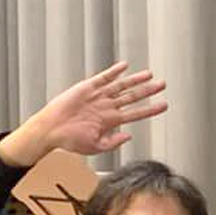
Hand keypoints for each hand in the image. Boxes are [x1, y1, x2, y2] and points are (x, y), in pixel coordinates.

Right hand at [1, 62, 166, 163]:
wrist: (51, 131)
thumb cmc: (70, 141)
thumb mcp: (95, 147)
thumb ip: (113, 142)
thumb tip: (129, 135)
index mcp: (110, 121)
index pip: (136, 113)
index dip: (150, 110)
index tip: (164, 106)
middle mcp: (107, 107)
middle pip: (132, 97)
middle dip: (148, 91)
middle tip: (162, 85)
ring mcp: (97, 97)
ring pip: (121, 86)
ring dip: (135, 80)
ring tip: (150, 75)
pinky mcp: (86, 88)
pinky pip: (102, 78)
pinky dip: (113, 72)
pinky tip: (124, 67)